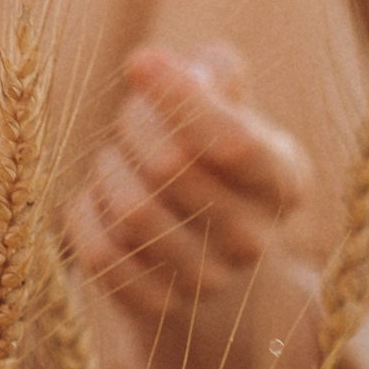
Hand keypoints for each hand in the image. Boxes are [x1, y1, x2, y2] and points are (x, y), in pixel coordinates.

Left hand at [68, 42, 314, 329]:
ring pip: (131, 210)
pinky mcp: (158, 306)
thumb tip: (155, 67)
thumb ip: (211, 75)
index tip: (140, 62)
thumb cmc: (211, 157)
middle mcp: (252, 238)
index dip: (179, 97)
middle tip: (131, 118)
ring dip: (108, 170)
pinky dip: (87, 215)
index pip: (234, 141)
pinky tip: (99, 201)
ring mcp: (207, 280)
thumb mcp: (228, 109)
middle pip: (169, 164)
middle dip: (135, 124)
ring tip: (116, 161)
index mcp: (281, 180)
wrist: (206, 249)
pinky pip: (101, 252)